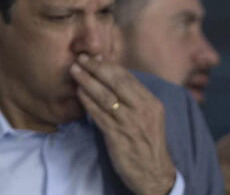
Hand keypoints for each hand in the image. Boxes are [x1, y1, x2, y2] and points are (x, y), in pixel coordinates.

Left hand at [71, 54, 176, 194]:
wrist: (154, 172)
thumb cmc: (149, 144)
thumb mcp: (150, 117)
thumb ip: (136, 100)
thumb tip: (116, 80)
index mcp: (151, 102)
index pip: (128, 77)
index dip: (110, 65)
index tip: (96, 57)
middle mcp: (142, 110)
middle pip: (117, 82)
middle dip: (97, 68)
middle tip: (81, 59)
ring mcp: (130, 123)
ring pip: (106, 96)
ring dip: (88, 81)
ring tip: (75, 71)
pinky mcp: (117, 137)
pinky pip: (99, 115)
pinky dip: (88, 102)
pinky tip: (79, 93)